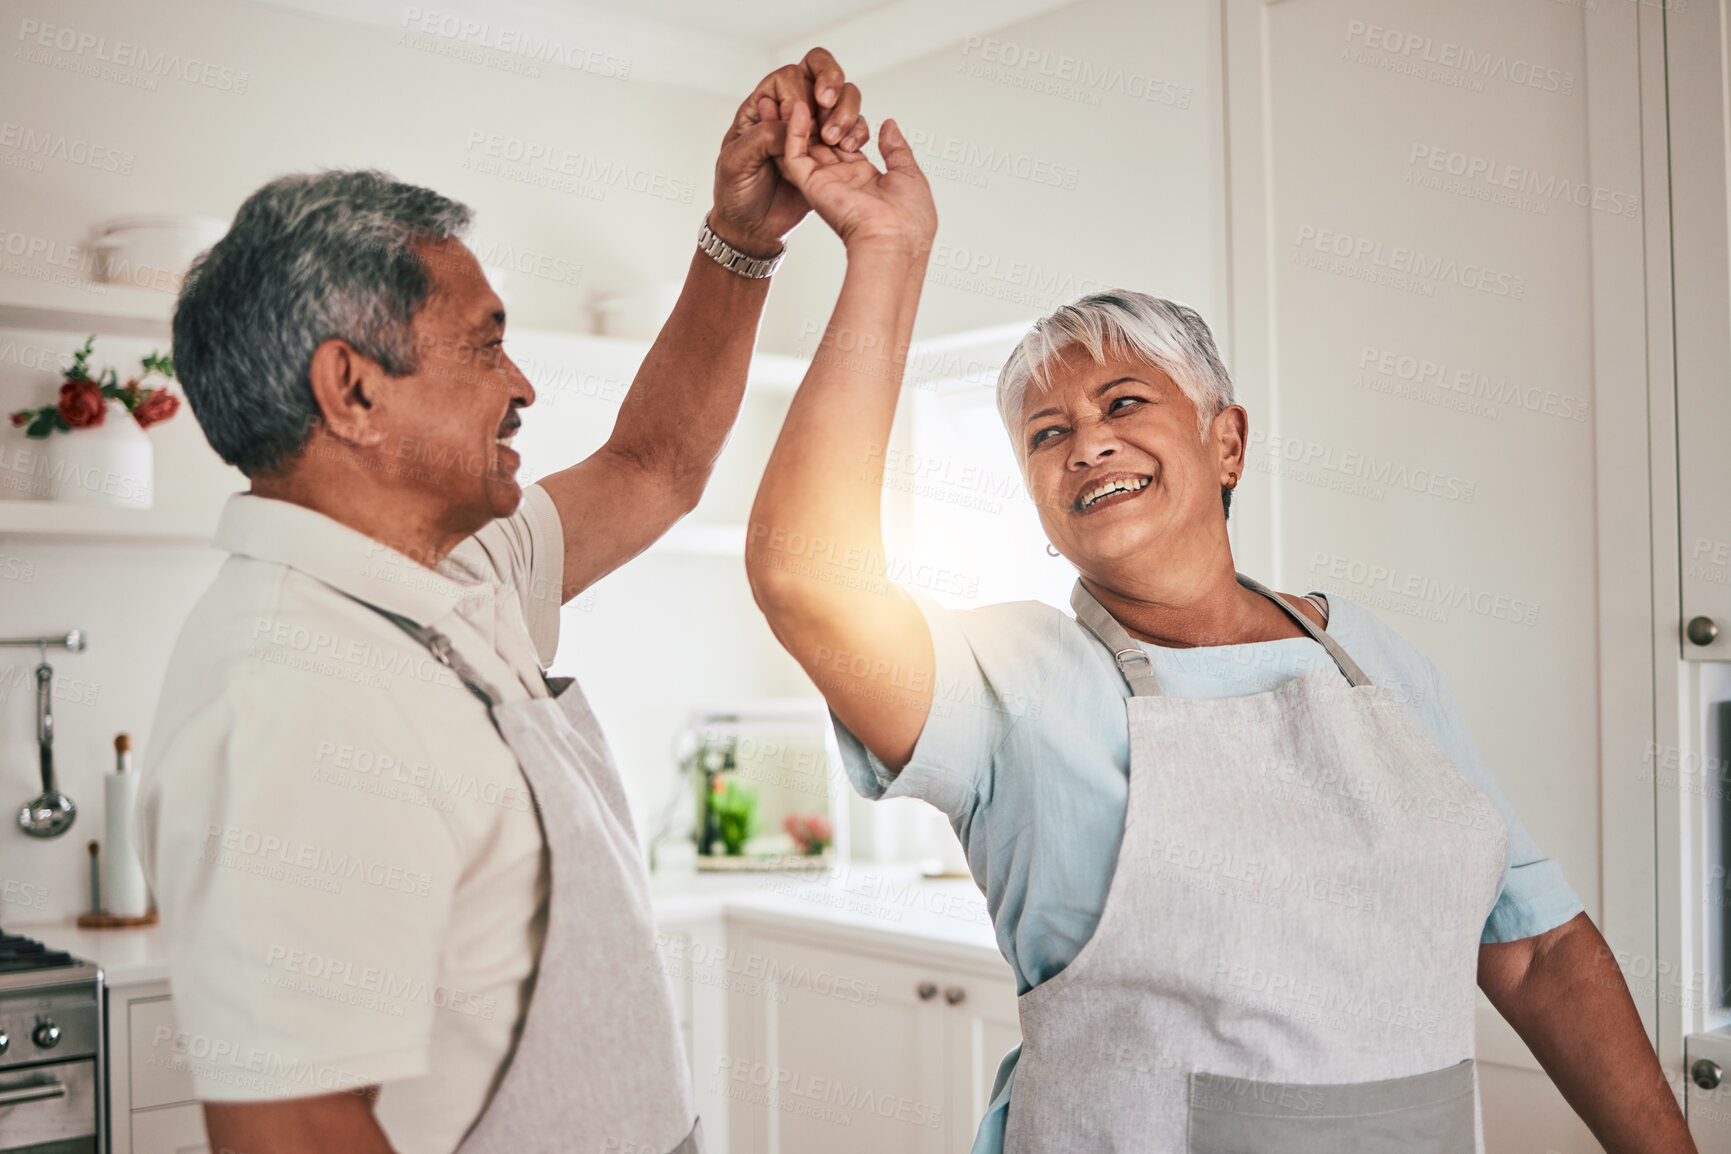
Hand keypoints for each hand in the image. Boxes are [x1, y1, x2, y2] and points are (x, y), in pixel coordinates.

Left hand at [712, 47, 868, 255]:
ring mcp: (814, 129)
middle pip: (820, 72)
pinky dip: (857, 132)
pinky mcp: (833, 151)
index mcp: (762, 107)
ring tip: (834, 139)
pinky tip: (849, 149)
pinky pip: (853, 128)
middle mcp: (791, 112)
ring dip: (845, 109)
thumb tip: (794, 121)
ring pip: (843, 97)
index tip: (795, 119)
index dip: (796, 92)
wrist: (753, 229)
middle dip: (829, 79)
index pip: (788, 77)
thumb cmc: (737, 194)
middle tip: (826, 102)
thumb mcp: (736, 163)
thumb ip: (762, 136)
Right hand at [775, 104, 935, 254]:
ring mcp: (825, 182)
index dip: (845, 122)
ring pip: (806, 144)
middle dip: (822, 116)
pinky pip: (795, 154)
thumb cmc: (909, 219)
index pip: (848, 144)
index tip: (843, 103)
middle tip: (819, 90)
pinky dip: (794, 130)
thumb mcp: (910, 175)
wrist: (895, 241)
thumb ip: (896, 150)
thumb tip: (889, 125)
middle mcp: (842, 181)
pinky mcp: (812, 185)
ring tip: (804, 89)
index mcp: (866, 180)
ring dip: (805, 118)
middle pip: (825, 141)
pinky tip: (798, 107)